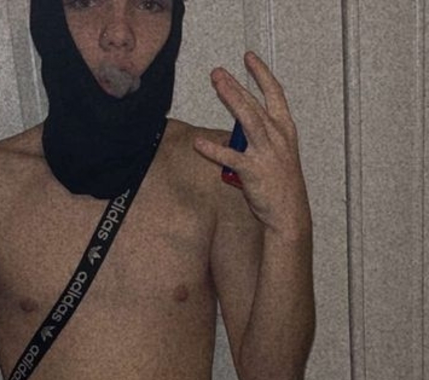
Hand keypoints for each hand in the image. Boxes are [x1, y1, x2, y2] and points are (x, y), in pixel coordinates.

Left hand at [194, 52, 309, 237]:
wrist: (289, 213)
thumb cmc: (282, 186)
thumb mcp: (278, 156)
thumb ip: (259, 140)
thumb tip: (237, 133)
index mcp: (285, 131)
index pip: (275, 95)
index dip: (262, 74)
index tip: (249, 58)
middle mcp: (278, 138)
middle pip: (255, 104)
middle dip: (236, 85)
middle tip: (217, 72)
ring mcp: (266, 153)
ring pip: (247, 119)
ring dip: (231, 99)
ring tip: (216, 85)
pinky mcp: (253, 171)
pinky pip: (229, 157)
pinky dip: (212, 150)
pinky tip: (198, 143)